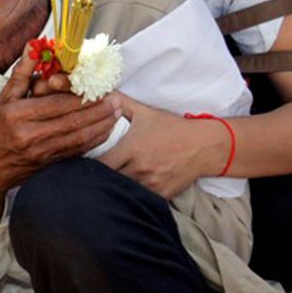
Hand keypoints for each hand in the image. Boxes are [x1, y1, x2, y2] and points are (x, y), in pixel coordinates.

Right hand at [0, 49, 121, 222]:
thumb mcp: (4, 99)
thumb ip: (23, 73)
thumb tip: (34, 45)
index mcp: (17, 115)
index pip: (56, 104)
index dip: (79, 97)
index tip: (97, 88)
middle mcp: (30, 135)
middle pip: (71, 121)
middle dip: (97, 110)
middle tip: (115, 100)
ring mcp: (41, 152)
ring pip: (78, 137)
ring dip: (101, 125)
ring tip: (117, 113)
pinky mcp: (49, 163)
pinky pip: (76, 150)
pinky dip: (94, 140)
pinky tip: (105, 130)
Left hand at [97, 94, 226, 199]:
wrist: (204, 146)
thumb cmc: (172, 128)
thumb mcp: (146, 112)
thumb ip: (122, 103)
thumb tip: (102, 93)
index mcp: (132, 148)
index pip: (100, 164)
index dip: (90, 166)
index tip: (88, 163)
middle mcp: (140, 168)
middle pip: (109, 180)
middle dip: (101, 178)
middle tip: (94, 175)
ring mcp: (151, 184)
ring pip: (123, 192)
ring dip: (116, 188)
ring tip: (111, 182)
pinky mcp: (161, 195)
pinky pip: (140, 199)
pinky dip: (133, 196)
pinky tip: (129, 190)